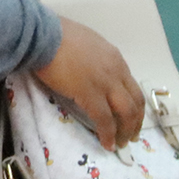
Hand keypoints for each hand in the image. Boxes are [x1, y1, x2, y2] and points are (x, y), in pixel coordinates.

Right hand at [32, 18, 145, 149]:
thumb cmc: (57, 35)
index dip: (134, 106)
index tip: (130, 117)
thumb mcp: (86, 43)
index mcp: (115, 59)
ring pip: (126, 113)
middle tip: (130, 135)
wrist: (43, 35)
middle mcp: (116, 72)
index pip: (132, 87)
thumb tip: (88, 69)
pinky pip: (104, 119)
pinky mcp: (90, 94)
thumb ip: (94, 58)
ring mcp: (105, 83)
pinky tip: (107, 143)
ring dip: (126, 130)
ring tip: (121, 143)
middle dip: (135, 122)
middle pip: (135, 102)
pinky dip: (108, 134)